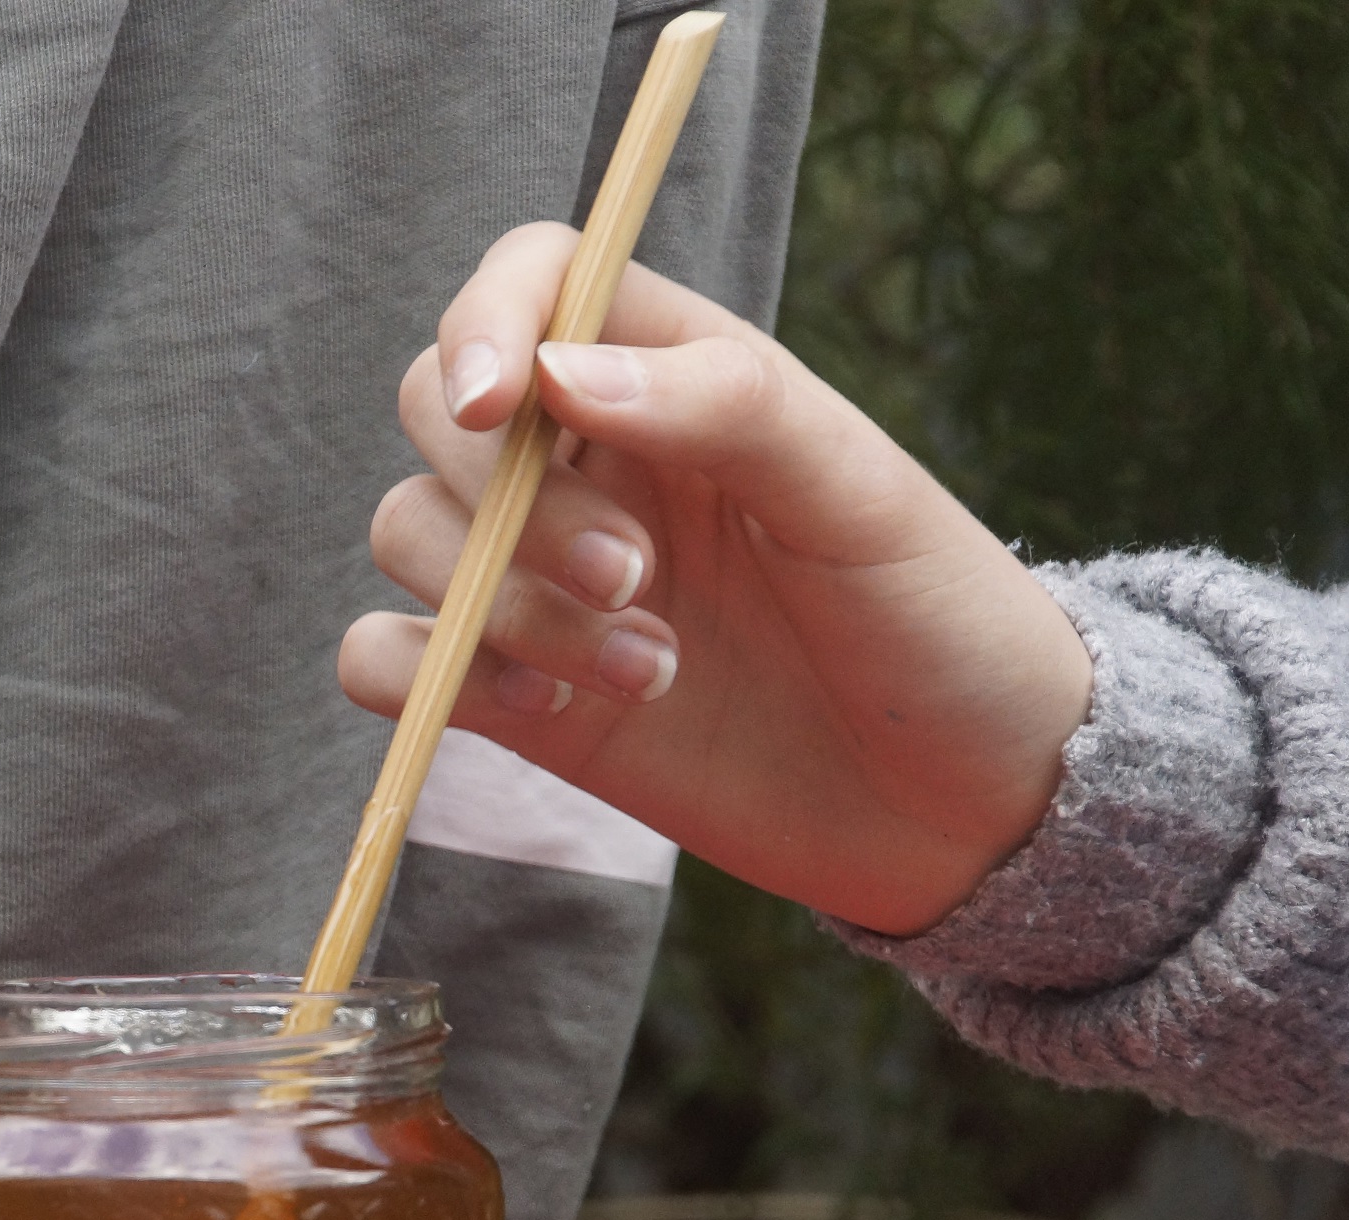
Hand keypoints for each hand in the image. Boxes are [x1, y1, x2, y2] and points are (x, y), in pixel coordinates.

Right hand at [340, 224, 1094, 935]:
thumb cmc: (937, 624)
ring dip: (503, 607)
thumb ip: (723, 408)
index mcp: (677, 380)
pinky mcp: (520, 695)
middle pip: (435, 415)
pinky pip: (385, 658)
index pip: (532, 283)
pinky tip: (550, 713)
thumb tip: (553, 369)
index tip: (494, 408)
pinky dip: (427, 679)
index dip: (482, 321)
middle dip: (505, 499)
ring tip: (649, 668)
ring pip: (407, 536)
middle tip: (633, 576)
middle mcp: (592, 465)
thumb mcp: (860, 496)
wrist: (963, 807)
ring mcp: (544, 583)